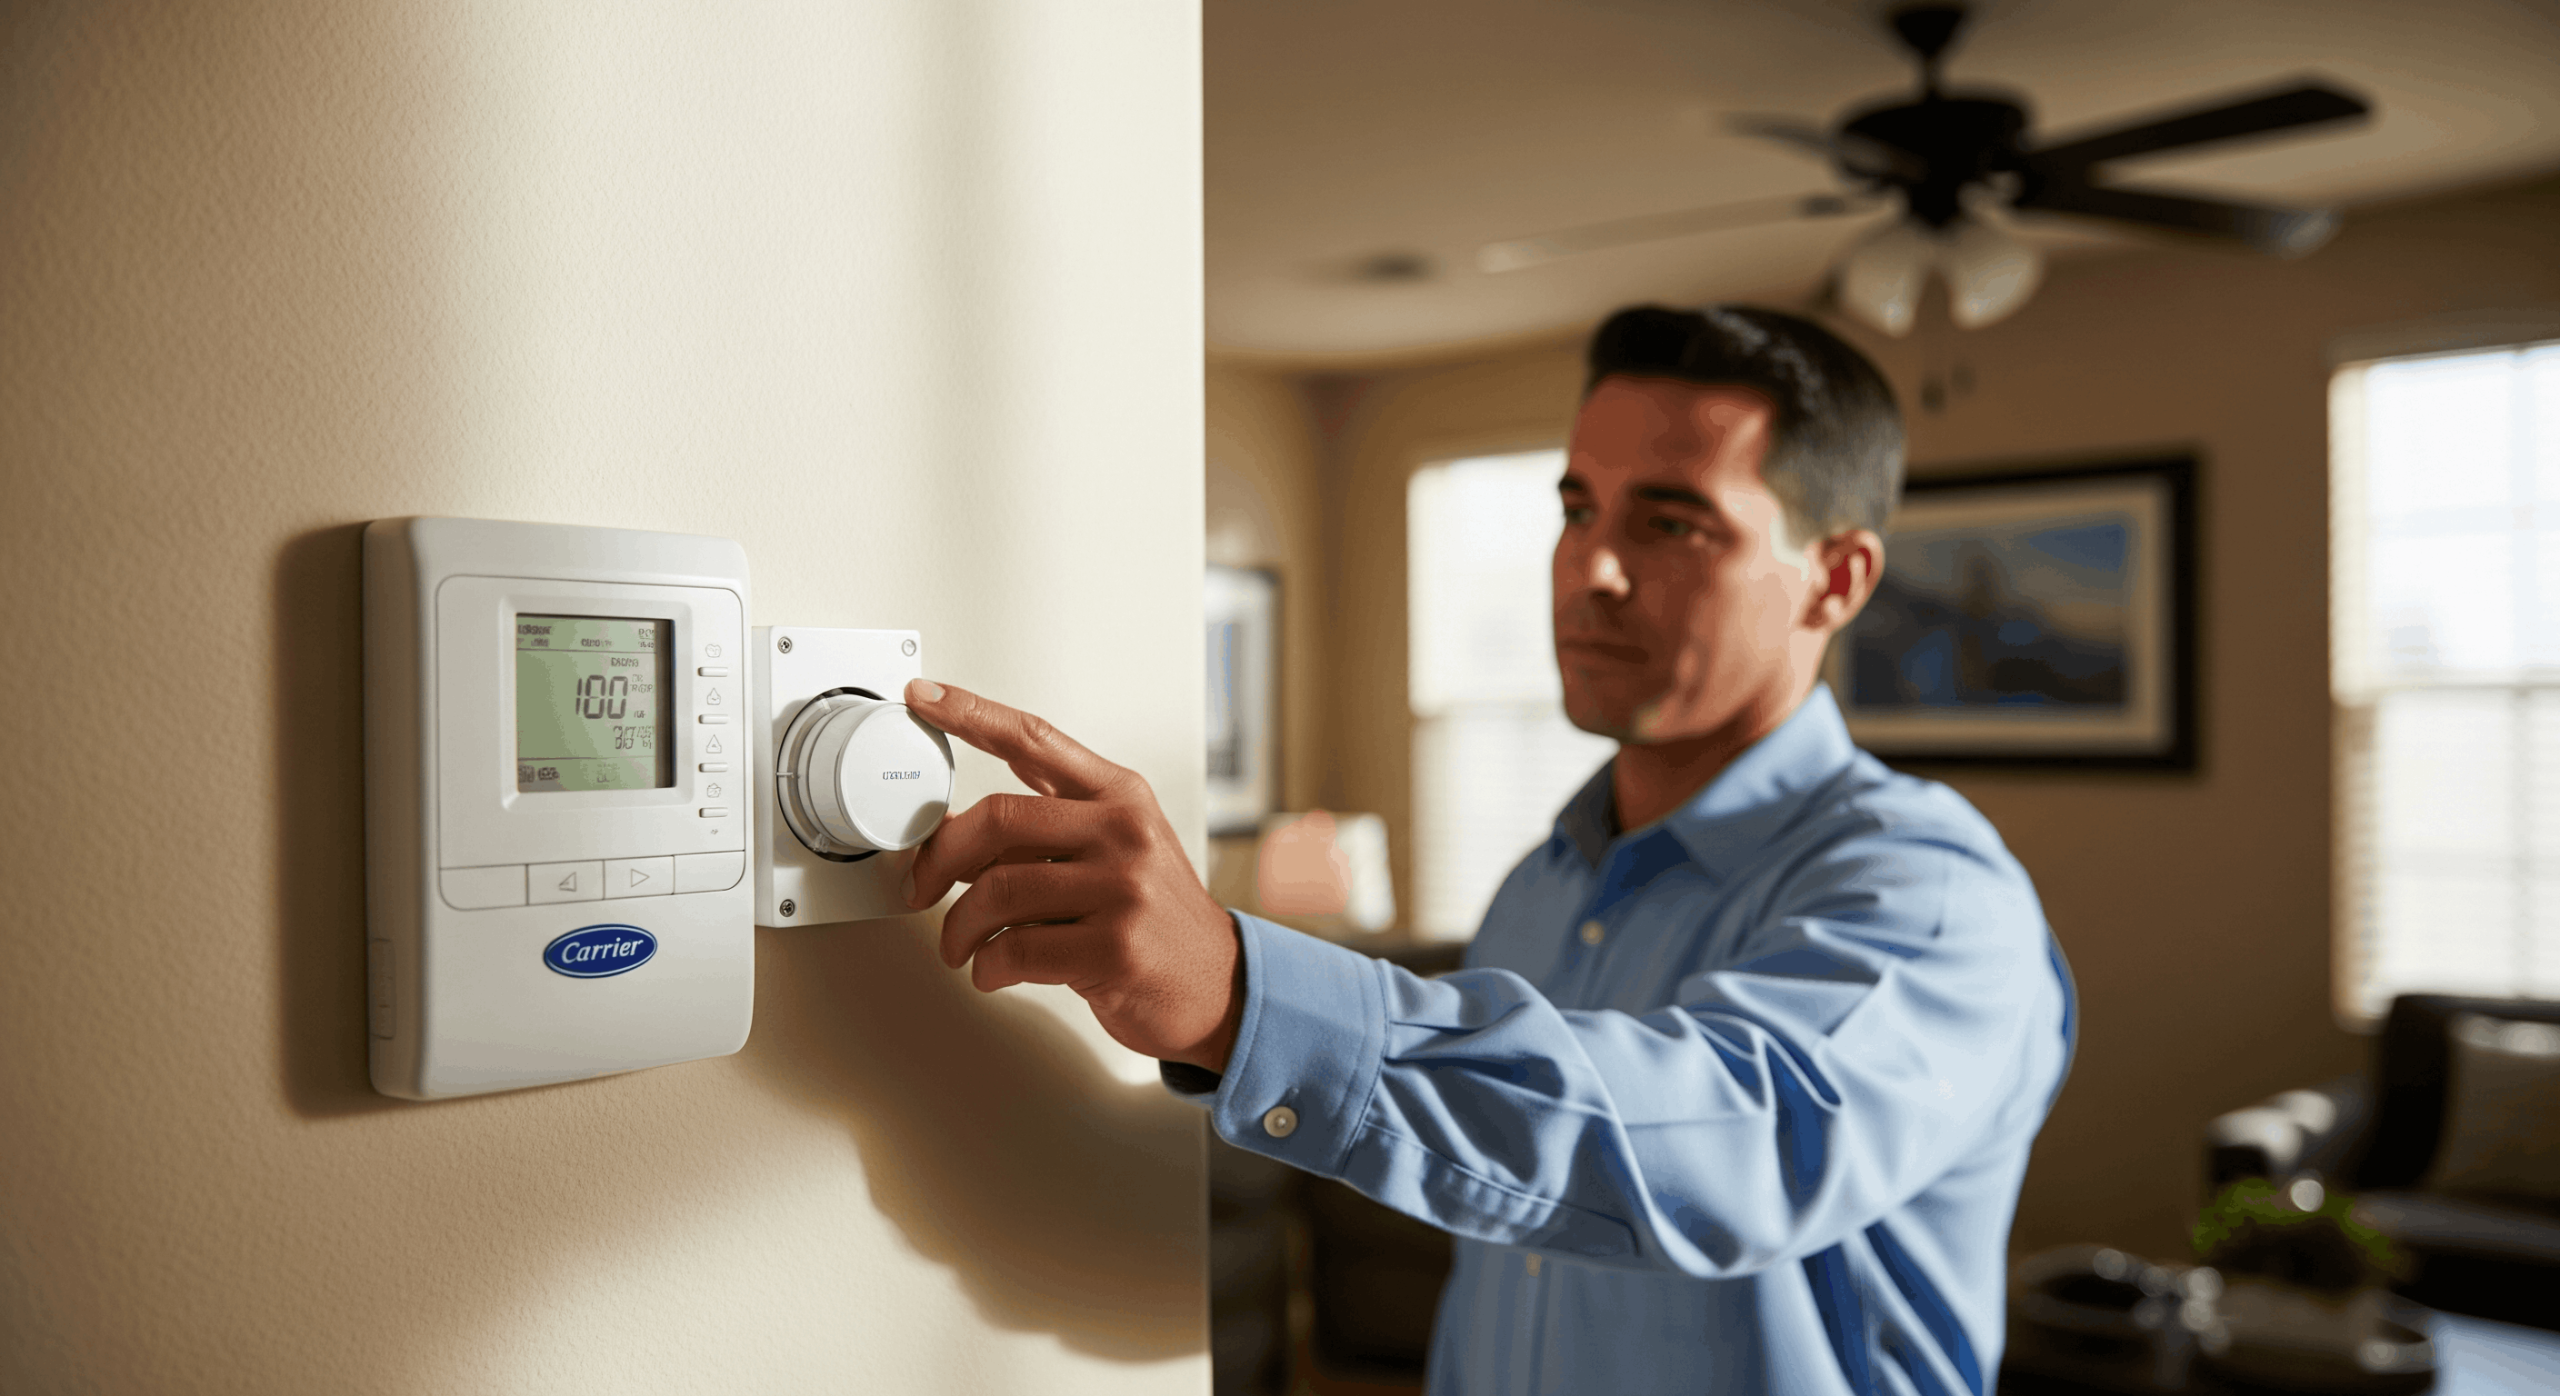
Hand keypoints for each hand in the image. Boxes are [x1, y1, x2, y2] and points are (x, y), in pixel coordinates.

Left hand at [901, 679, 1244, 1072]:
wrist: (1217, 985)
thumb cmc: (1156, 918)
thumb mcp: (1116, 850)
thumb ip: (1046, 830)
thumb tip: (953, 830)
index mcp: (1120, 797)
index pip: (1033, 738)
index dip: (970, 713)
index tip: (924, 697)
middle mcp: (1124, 833)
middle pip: (997, 819)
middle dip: (940, 858)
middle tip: (922, 887)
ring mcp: (1123, 890)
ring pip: (996, 892)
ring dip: (958, 928)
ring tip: (960, 945)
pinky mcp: (1114, 949)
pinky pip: (1014, 950)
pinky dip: (986, 966)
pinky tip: (993, 969)